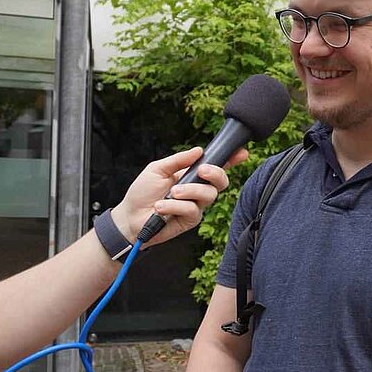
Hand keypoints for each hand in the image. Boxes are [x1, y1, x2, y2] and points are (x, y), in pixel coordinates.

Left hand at [110, 146, 248, 247]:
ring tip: (171, 193)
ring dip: (190, 191)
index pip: (215, 166)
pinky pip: (193, 210)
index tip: (241, 153)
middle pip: (221, 181)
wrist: (130, 217)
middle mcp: (197, 190)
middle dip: (216, 173)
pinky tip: (161, 207)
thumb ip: (178, 160)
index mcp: (191, 175)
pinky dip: (176, 206)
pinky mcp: (190, 220)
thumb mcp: (157, 169)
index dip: (231, 160)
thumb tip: (198, 150)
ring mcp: (196, 205)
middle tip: (201, 171)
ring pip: (209, 195)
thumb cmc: (142, 193)